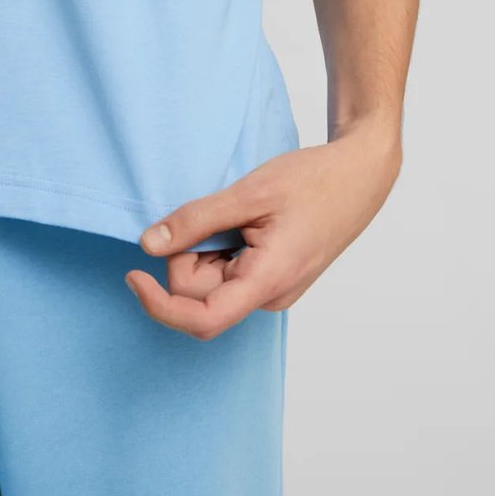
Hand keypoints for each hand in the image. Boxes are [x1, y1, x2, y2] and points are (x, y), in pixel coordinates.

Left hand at [125, 116, 401, 340]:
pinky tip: (245, 224)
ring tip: (240, 216)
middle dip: (189, 255)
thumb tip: (148, 245)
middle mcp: (269, 296)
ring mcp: (272, 289)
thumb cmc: (315, 181)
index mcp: (268, 281)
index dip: (158, 304)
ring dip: (207, 250)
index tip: (134, 274)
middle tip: (216, 214)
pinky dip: (220, 249)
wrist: (360, 175)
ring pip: (212, 284)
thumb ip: (195, 221)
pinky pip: (229, 274)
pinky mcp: (272, 278)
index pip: (201, 320)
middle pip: (200, 295)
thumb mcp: (249, 193)